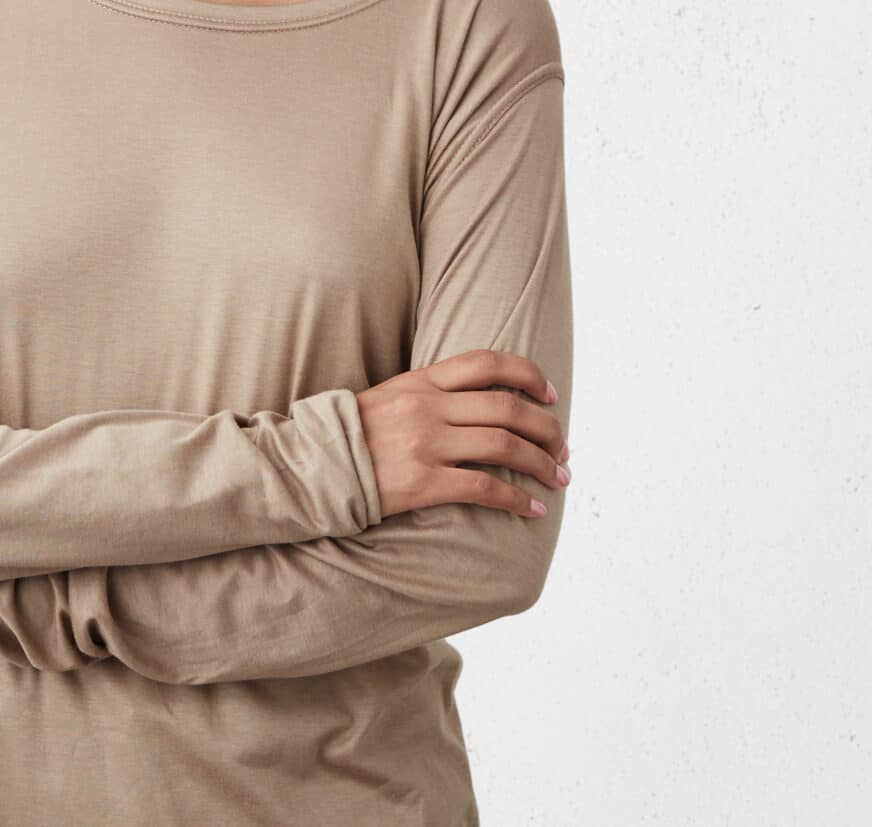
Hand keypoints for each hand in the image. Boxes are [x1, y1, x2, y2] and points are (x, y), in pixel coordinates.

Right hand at [356, 349, 568, 521]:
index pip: (487, 363)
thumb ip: (430, 394)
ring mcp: (426, 444)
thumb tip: (475, 402)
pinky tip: (533, 509)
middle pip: (507, 408)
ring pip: (504, 446)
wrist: (308, 467)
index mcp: (420, 381)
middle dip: (546, 428)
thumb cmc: (349, 436)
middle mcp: (427, 407)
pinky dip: (517, 499)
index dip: (528, 376)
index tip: (551, 395)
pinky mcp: (423, 483)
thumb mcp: (388, 396)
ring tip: (559, 477)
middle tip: (563, 448)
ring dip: (541, 463)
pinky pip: (485, 488)